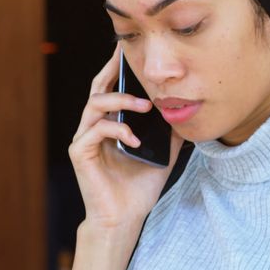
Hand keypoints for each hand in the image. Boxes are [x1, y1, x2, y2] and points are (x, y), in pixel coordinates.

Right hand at [70, 44, 184, 230]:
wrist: (125, 220)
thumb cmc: (139, 189)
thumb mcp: (163, 153)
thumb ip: (170, 130)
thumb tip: (188, 109)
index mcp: (110, 124)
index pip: (112, 88)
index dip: (119, 68)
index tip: (133, 50)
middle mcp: (93, 127)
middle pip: (98, 87)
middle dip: (113, 68)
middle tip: (127, 53)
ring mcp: (85, 139)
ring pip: (95, 104)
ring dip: (121, 100)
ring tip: (146, 105)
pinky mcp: (80, 154)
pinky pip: (96, 131)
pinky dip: (118, 130)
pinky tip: (135, 139)